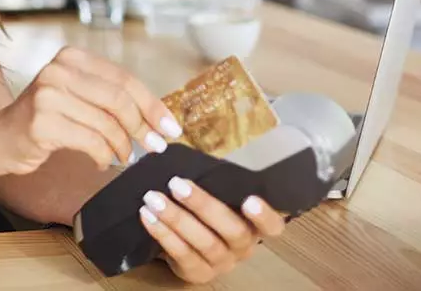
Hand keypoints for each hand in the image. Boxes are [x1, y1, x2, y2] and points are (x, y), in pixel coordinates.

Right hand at [0, 46, 182, 174]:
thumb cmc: (43, 120)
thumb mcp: (75, 96)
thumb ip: (108, 97)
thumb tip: (157, 116)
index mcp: (70, 57)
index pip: (123, 78)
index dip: (152, 104)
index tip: (170, 126)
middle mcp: (58, 70)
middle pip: (119, 100)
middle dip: (143, 127)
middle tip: (154, 146)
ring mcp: (48, 95)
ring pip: (107, 124)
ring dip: (122, 147)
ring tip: (122, 156)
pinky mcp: (43, 123)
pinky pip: (92, 143)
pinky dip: (103, 157)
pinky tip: (99, 162)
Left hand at [140, 176, 286, 284]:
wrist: (184, 242)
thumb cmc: (203, 211)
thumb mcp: (215, 195)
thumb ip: (215, 180)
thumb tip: (193, 147)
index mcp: (254, 225)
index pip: (273, 226)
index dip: (264, 215)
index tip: (250, 199)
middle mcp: (243, 247)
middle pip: (232, 230)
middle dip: (204, 206)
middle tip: (177, 184)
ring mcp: (222, 263)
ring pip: (205, 243)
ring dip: (177, 219)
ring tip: (153, 198)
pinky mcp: (198, 273)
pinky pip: (182, 255)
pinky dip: (163, 234)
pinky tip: (147, 216)